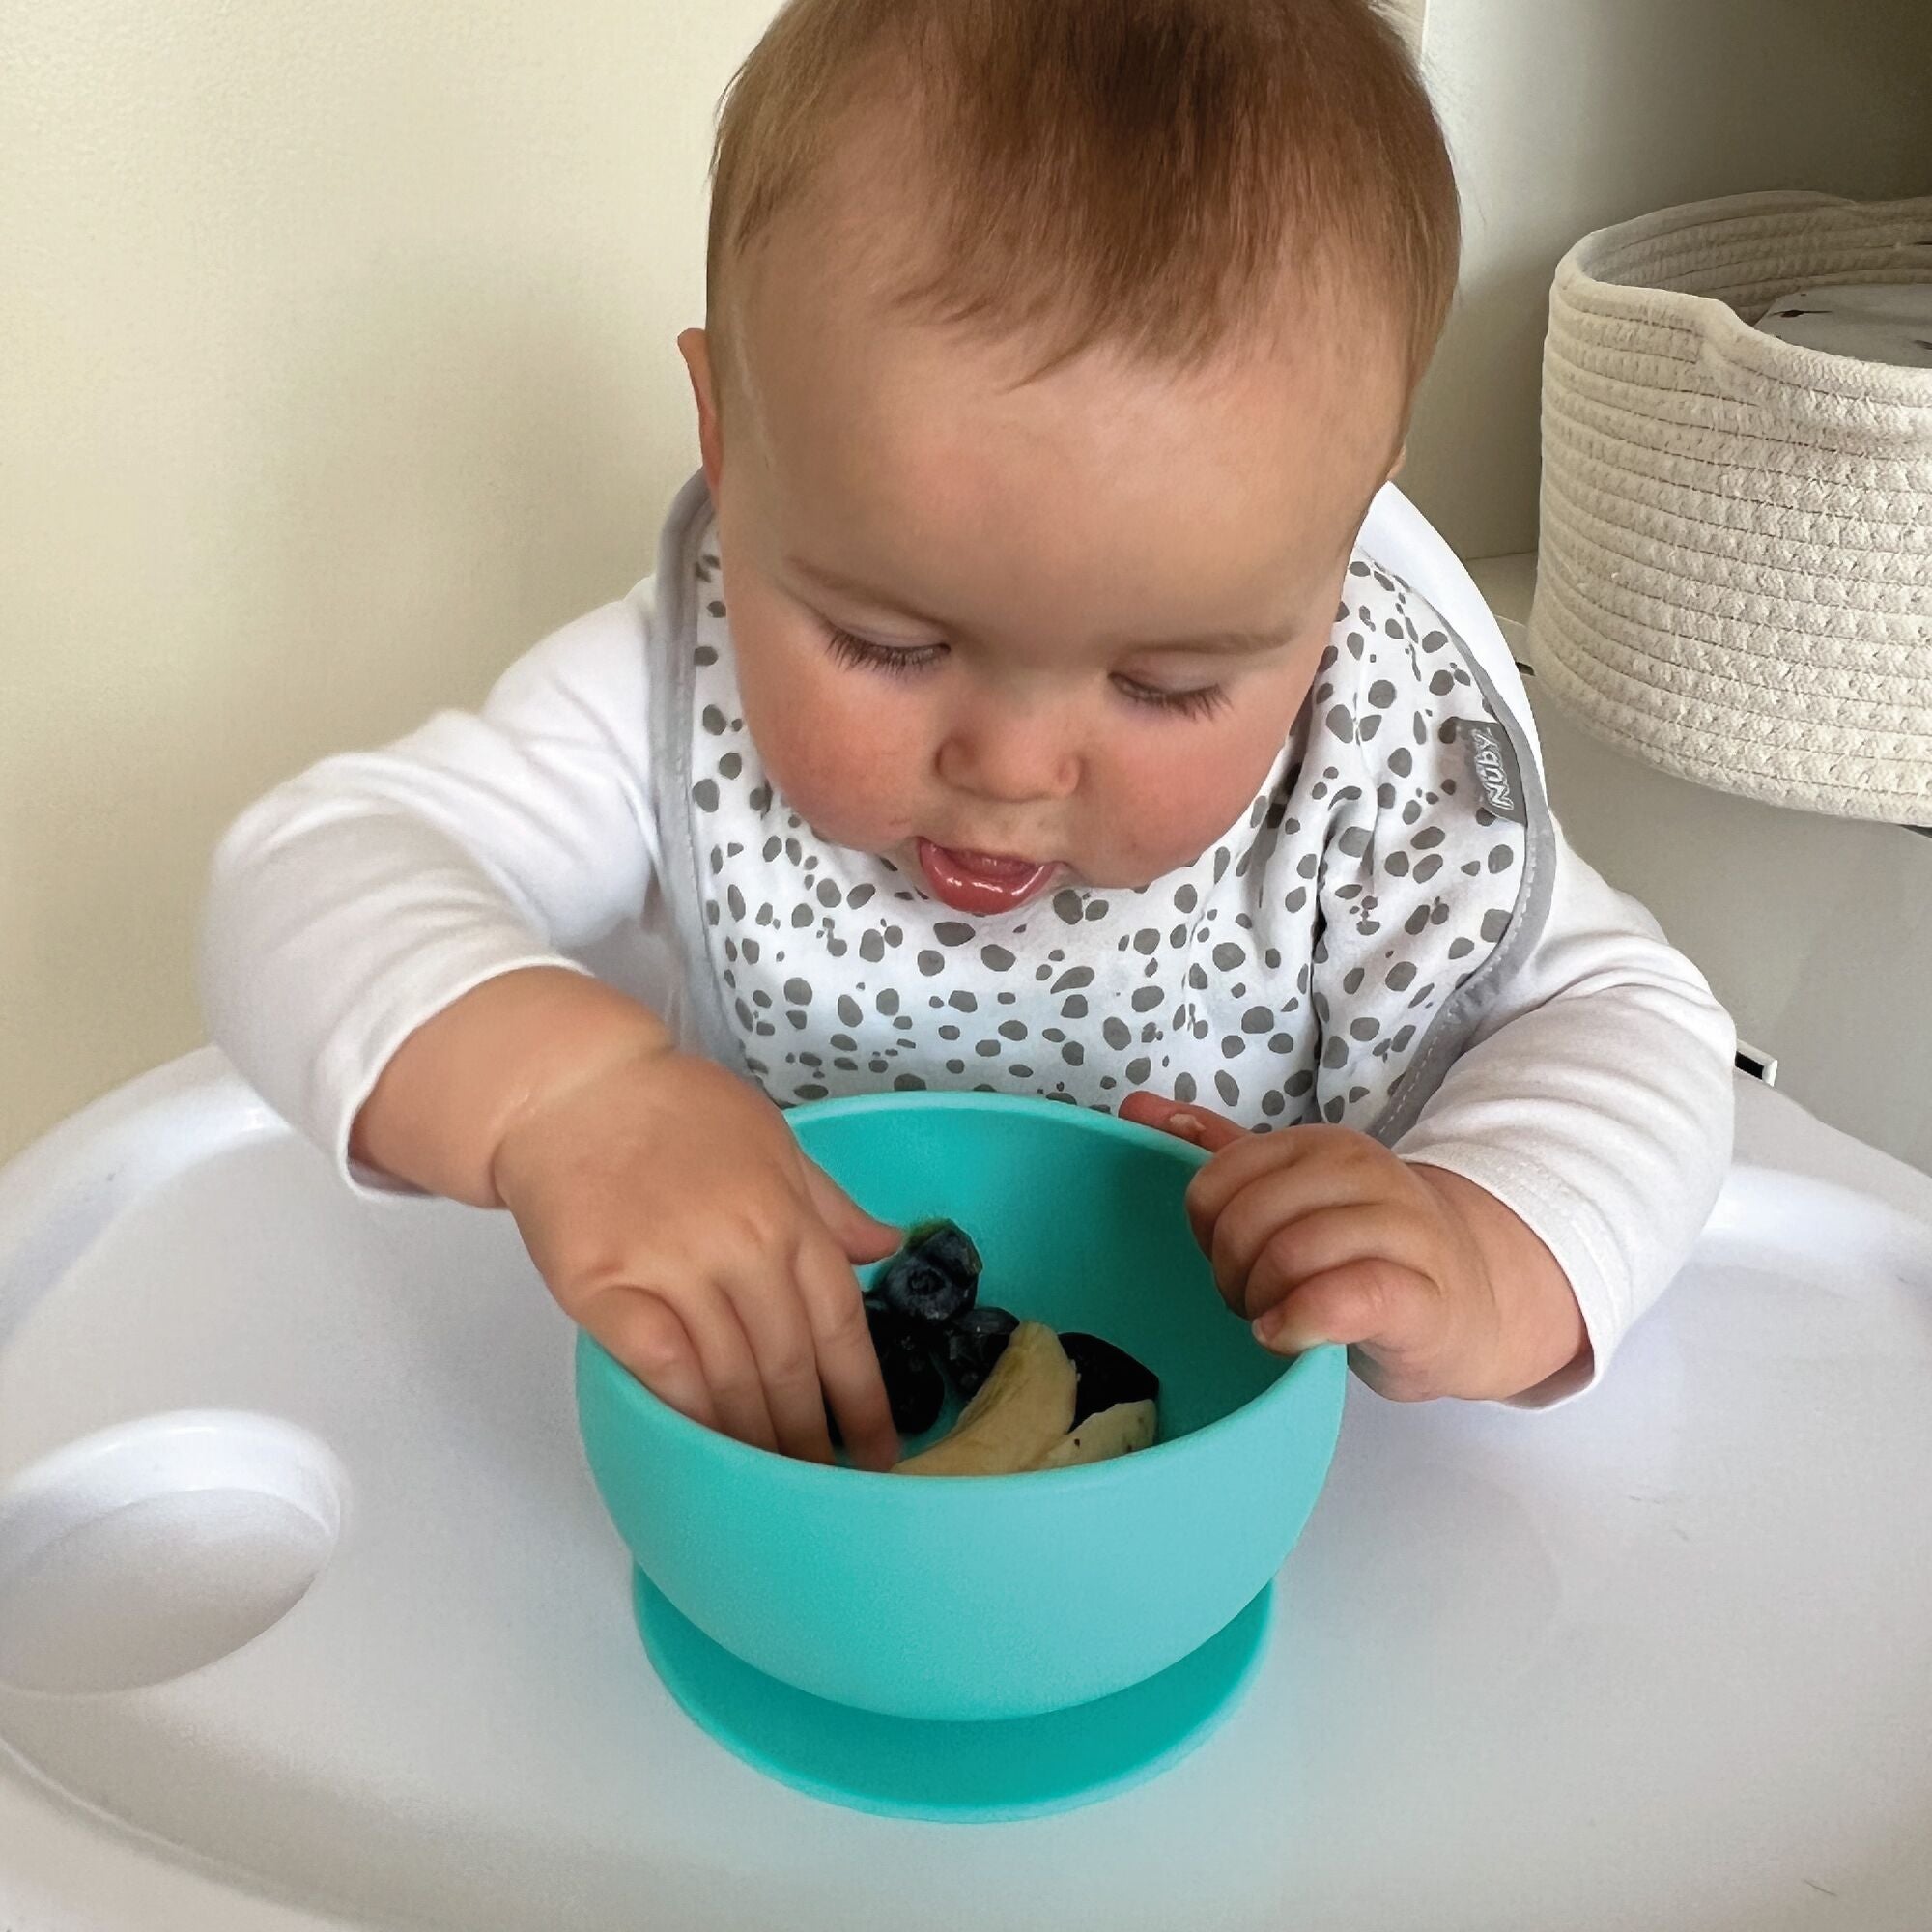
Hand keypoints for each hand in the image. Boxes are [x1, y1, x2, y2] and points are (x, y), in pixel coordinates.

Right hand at [489, 1032, 901, 1469]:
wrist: (569, 1090)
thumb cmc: (675, 1110)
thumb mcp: (772, 1140)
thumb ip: (828, 1204)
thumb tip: (887, 1246)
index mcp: (788, 1217)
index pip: (841, 1327)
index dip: (863, 1400)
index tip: (879, 1453)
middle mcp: (740, 1248)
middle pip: (789, 1367)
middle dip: (810, 1437)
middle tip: (820, 1487)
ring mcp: (672, 1270)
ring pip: (730, 1379)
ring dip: (754, 1440)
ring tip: (768, 1482)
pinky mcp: (606, 1289)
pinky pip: (662, 1369)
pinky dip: (690, 1414)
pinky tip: (706, 1446)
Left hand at [1120, 1093, 1585, 1400]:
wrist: (1476, 1298)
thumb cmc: (1368, 1249)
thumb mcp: (1295, 1193)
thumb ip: (1221, 1152)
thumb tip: (1136, 1110)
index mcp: (1319, 1145)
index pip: (1215, 1180)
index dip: (1205, 1232)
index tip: (1229, 1257)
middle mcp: (1362, 1174)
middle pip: (1246, 1220)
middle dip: (1230, 1273)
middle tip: (1251, 1299)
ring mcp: (1400, 1230)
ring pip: (1290, 1255)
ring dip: (1262, 1303)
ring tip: (1275, 1319)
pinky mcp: (1423, 1297)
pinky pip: (1345, 1298)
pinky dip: (1300, 1321)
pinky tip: (1287, 1337)